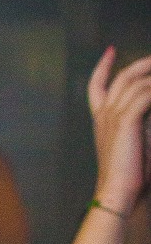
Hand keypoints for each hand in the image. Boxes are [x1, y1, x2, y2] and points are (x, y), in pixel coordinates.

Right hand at [90, 47, 150, 214]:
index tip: (110, 51)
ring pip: (136, 82)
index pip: (97, 86)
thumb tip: (147, 109)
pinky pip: (144, 96)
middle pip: (123, 77)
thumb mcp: (132, 143)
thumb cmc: (128, 175)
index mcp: (101, 120)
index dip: (103, 67)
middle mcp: (104, 114)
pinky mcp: (126, 123)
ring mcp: (113, 117)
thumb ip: (140, 123)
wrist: (117, 193)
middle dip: (142, 63)